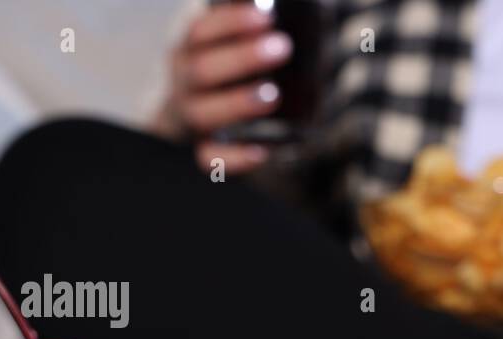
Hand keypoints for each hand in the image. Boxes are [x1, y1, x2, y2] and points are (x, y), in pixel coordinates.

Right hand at [151, 3, 292, 175]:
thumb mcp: (238, 41)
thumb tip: (317, 9)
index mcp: (190, 48)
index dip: (230, 22)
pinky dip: (235, 157)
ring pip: (202, 113)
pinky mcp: (205, 150)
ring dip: (238, 103)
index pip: (200, 32)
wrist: (201, 114)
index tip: (265, 16)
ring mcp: (192, 117)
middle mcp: (184, 81)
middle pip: (201, 70)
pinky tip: (262, 151)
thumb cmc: (232, 67)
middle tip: (282, 47)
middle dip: (242, 58)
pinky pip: (209, 160)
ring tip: (273, 94)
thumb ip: (261, 28)